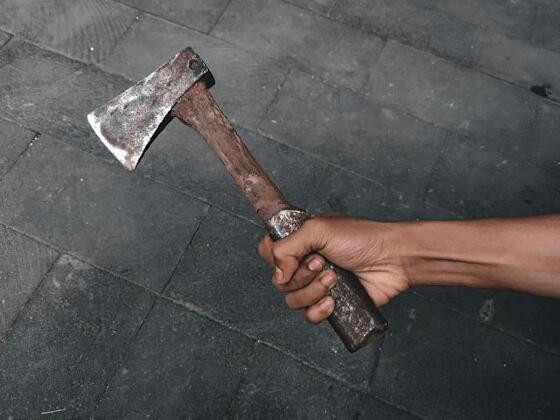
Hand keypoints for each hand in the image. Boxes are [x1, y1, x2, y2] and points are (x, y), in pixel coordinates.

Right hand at [258, 214, 409, 323]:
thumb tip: (277, 274)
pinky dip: (319, 310)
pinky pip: (309, 316)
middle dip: (300, 275)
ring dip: (312, 291)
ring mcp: (317, 285)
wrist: (393, 259)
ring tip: (334, 279)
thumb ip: (287, 247)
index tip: (290, 256)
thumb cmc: (361, 238)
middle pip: (279, 281)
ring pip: (292, 300)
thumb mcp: (319, 229)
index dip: (274, 258)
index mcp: (300, 241)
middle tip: (322, 263)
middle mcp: (305, 263)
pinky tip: (334, 300)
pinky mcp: (330, 304)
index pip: (268, 251)